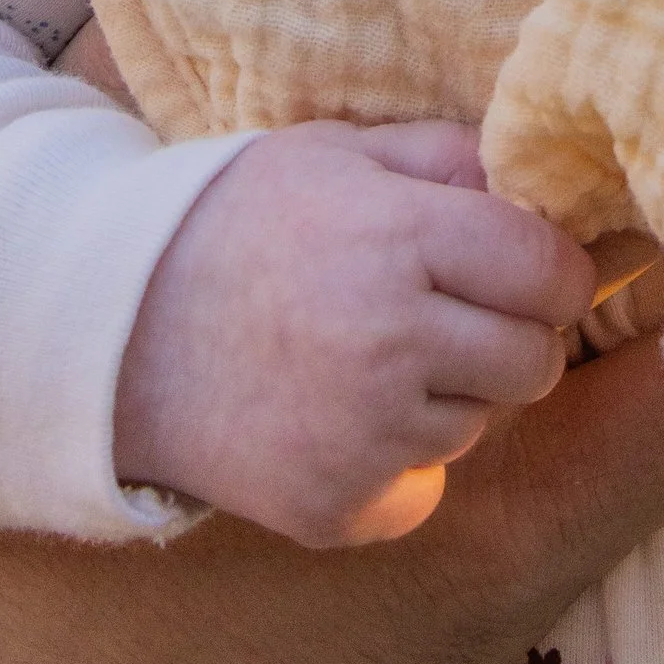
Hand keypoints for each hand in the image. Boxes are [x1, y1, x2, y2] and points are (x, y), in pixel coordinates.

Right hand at [113, 120, 594, 546]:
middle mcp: (390, 342)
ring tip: (364, 359)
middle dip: (508, 336)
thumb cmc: (237, 223)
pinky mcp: (334, 508)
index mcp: (400, 239)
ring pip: (477, 426)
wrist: (111, 331)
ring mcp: (362, 438)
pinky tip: (336, 419)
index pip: (550, 272)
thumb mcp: (338, 154)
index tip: (522, 268)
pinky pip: (422, 492)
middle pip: (534, 361)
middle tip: (443, 314)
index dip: (551, 270)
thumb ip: (447, 159)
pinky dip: (394, 465)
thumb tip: (548, 190)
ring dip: (445, 396)